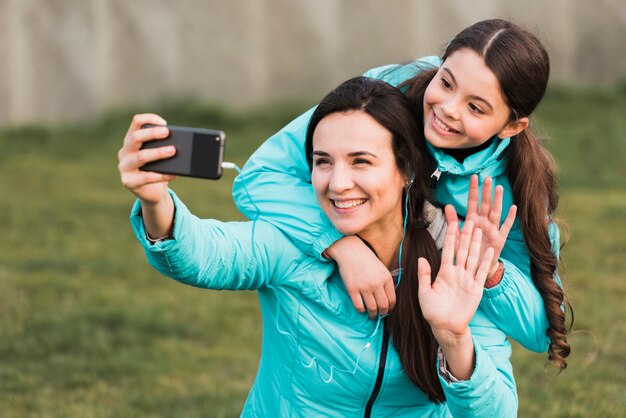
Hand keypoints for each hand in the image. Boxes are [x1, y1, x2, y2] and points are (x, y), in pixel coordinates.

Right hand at [118, 113, 176, 203]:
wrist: (152, 192)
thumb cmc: (157, 169)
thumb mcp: (159, 155)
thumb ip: (164, 145)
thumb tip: (181, 141)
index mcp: (131, 140)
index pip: (136, 122)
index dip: (149, 119)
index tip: (165, 123)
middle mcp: (124, 152)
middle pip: (135, 138)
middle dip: (152, 133)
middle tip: (167, 133)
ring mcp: (124, 167)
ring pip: (140, 157)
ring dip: (157, 153)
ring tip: (172, 151)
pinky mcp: (128, 182)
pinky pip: (146, 178)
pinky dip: (162, 175)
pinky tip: (174, 174)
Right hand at [326, 236, 394, 318]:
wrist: (350, 251)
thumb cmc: (367, 260)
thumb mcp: (382, 268)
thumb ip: (386, 282)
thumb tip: (389, 299)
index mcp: (386, 278)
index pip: (392, 300)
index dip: (391, 308)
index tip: (388, 310)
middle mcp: (376, 283)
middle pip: (383, 306)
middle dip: (382, 313)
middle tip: (380, 315)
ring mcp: (364, 287)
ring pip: (372, 308)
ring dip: (372, 315)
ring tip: (371, 315)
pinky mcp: (352, 289)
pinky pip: (359, 306)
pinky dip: (361, 311)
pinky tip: (362, 309)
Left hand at [417, 221, 493, 338]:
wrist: (445, 327)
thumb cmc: (432, 311)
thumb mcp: (424, 292)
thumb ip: (424, 275)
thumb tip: (421, 258)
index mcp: (444, 272)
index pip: (448, 250)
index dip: (451, 236)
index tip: (453, 222)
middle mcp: (457, 273)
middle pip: (462, 250)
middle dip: (466, 235)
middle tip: (470, 219)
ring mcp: (468, 280)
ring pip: (473, 258)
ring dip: (477, 244)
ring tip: (480, 229)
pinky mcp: (476, 289)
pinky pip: (481, 273)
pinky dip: (485, 261)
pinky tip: (489, 250)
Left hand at [445, 175, 515, 276]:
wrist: (474, 268)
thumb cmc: (465, 251)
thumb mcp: (455, 236)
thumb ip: (452, 221)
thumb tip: (447, 205)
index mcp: (472, 220)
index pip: (472, 202)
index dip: (473, 190)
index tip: (474, 177)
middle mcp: (483, 222)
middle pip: (485, 204)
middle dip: (486, 191)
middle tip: (488, 178)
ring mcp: (492, 229)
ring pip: (495, 212)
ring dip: (497, 200)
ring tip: (498, 188)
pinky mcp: (499, 239)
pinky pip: (505, 227)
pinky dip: (510, 218)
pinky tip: (513, 208)